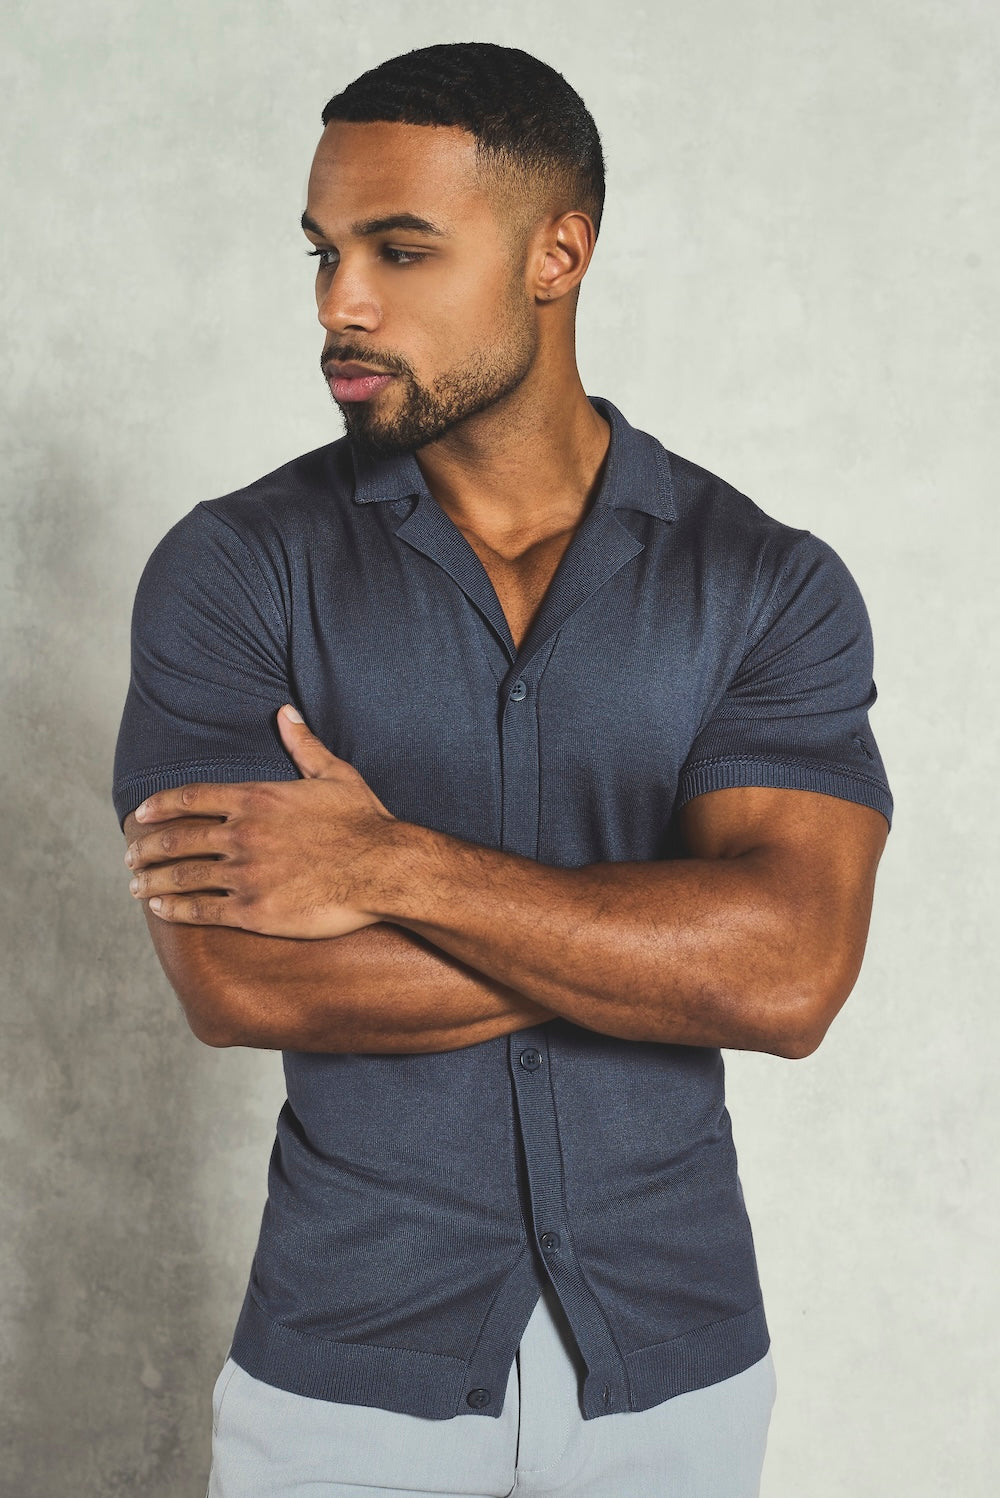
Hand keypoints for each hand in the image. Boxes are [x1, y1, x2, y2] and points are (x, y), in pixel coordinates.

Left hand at [123, 705, 403, 937]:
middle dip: (145, 848)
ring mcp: (245, 874)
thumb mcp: (334, 774)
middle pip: (176, 839)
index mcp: (256, 798)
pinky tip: (160, 909)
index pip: (191, 798)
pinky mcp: (254, 910)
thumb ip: (303, 744)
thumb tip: (285, 712)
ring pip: (182, 877)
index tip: (138, 816)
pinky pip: (201, 911)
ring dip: (151, 881)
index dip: (158, 807)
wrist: (384, 870)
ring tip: (136, 885)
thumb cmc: (364, 822)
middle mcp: (243, 834)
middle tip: (129, 856)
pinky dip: (174, 909)